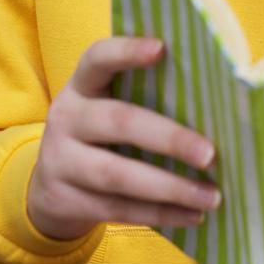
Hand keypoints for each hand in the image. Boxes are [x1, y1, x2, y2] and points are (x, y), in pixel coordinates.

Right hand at [27, 36, 221, 241]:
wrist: (49, 185)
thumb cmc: (101, 136)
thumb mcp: (107, 107)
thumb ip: (144, 99)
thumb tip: (215, 107)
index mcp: (81, 86)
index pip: (97, 59)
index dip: (127, 52)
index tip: (162, 48)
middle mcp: (66, 118)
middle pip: (119, 122)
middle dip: (169, 139)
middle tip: (210, 154)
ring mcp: (61, 161)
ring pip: (118, 175)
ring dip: (170, 187)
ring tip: (211, 196)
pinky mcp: (66, 200)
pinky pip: (119, 208)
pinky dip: (160, 213)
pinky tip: (192, 215)